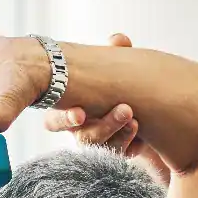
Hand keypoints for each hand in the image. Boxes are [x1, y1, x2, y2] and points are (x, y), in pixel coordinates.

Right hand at [41, 32, 174, 184]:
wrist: (141, 102)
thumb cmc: (113, 80)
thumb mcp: (115, 64)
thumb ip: (115, 53)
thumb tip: (119, 40)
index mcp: (68, 109)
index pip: (54, 121)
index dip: (64, 119)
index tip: (80, 113)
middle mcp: (80, 130)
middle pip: (84, 138)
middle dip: (104, 126)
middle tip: (125, 109)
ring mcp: (98, 144)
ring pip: (103, 149)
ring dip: (121, 134)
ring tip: (136, 119)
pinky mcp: (117, 152)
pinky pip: (121, 157)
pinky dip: (132, 145)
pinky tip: (144, 136)